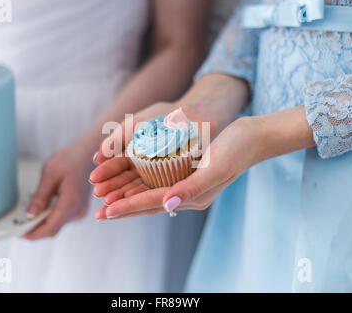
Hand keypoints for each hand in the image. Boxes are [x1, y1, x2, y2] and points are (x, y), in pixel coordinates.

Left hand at [23, 142, 92, 239]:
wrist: (87, 155)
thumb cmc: (71, 160)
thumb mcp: (50, 173)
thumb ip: (40, 196)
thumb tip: (30, 214)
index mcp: (72, 202)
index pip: (51, 228)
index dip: (32, 233)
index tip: (17, 231)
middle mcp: (78, 211)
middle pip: (52, 229)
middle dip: (34, 228)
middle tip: (16, 221)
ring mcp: (79, 212)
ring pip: (56, 225)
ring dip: (40, 221)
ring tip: (28, 210)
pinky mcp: (78, 210)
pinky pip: (60, 219)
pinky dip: (48, 216)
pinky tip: (41, 206)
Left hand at [92, 116, 263, 219]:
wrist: (253, 138)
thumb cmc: (237, 148)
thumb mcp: (216, 166)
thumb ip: (193, 187)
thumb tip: (168, 203)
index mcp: (194, 196)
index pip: (154, 203)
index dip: (129, 206)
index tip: (106, 210)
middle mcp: (188, 194)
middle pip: (149, 204)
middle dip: (123, 208)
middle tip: (98, 213)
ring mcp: (188, 186)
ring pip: (151, 195)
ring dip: (129, 197)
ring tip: (106, 201)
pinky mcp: (187, 175)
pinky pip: (159, 184)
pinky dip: (142, 186)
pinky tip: (130, 184)